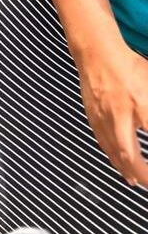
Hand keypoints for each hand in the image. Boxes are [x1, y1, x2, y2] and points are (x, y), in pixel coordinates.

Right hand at [77, 44, 147, 185]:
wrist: (96, 53)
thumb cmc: (128, 64)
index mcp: (140, 104)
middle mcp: (120, 115)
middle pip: (129, 153)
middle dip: (141, 173)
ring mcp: (103, 117)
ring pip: (112, 150)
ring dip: (124, 168)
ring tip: (134, 180)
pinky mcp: (92, 115)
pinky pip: (101, 140)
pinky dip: (110, 155)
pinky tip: (115, 160)